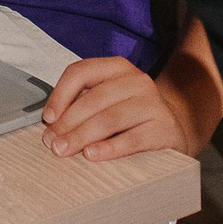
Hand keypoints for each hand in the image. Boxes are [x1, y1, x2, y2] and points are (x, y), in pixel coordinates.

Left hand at [40, 57, 190, 161]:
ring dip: (82, 135)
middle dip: (68, 122)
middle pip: (94, 99)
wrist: (174, 129)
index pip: (81, 72)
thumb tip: (51, 125)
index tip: (48, 118)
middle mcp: (136, 80)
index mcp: (116, 68)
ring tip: (64, 150)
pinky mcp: (163, 128)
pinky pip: (132, 139)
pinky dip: (109, 148)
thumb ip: (82, 105)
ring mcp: (152, 103)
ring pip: (110, 118)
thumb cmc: (131, 115)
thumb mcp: (108, 100)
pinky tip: (92, 155)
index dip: (60, 95)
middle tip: (51, 142)